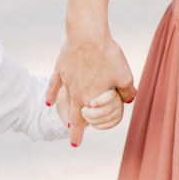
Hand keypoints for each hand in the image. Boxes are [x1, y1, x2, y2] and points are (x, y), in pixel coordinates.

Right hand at [47, 32, 134, 147]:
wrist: (87, 36)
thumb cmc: (108, 56)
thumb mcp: (125, 75)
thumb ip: (128, 91)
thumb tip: (130, 99)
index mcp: (91, 99)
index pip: (87, 121)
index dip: (83, 132)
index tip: (78, 143)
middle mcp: (77, 94)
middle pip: (75, 117)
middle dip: (75, 131)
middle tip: (74, 143)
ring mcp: (67, 82)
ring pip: (66, 102)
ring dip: (67, 113)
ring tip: (67, 122)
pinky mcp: (61, 69)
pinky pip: (55, 86)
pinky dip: (52, 95)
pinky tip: (48, 102)